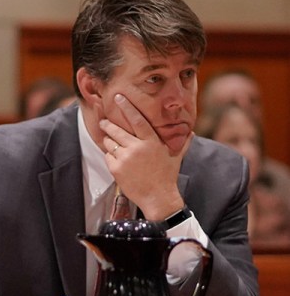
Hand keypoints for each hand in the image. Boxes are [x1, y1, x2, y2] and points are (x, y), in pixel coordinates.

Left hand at [100, 94, 191, 219]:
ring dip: (108, 141)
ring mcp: (125, 158)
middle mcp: (137, 148)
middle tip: (104, 121)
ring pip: (109, 143)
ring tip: (110, 142)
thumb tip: (191, 132)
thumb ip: (182, 142)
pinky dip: (110, 156)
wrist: (158, 198)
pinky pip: (107, 156)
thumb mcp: (176, 157)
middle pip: (117, 130)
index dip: (127, 107)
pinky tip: (116, 160)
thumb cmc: (167, 176)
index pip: (137, 119)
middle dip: (108, 124)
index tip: (118, 97)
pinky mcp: (116, 168)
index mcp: (151, 142)